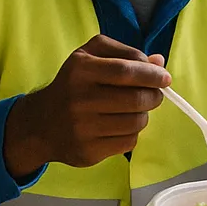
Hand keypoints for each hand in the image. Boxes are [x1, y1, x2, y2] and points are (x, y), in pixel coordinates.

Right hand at [3, 35, 170, 177]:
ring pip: (136, 122)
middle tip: (154, 94)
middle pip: (135, 98)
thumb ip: (125, 54)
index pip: (126, 71)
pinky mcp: (88, 151)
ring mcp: (83, 128)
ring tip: (134, 109)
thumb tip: (159, 62)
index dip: (151, 75)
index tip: (165, 78)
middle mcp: (79, 98)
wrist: (41, 123)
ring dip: (144, 115)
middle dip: (153, 96)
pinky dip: (133, 133)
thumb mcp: (90, 56)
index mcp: (81, 69)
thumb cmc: (73, 84)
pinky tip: (121, 125)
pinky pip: (128, 142)